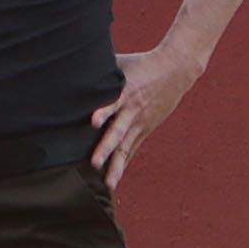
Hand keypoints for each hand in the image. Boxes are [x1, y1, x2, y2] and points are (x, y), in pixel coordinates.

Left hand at [89, 44, 199, 187]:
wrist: (176, 70)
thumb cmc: (141, 64)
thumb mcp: (120, 63)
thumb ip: (99, 70)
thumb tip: (73, 68)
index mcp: (126, 92)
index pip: (113, 104)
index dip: (103, 112)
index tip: (92, 122)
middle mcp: (133, 111)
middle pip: (118, 132)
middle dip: (106, 148)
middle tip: (94, 163)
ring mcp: (140, 123)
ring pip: (126, 148)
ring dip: (116, 167)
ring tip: (108, 184)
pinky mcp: (144, 130)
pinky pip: (131, 150)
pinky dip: (123, 164)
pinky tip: (113, 180)